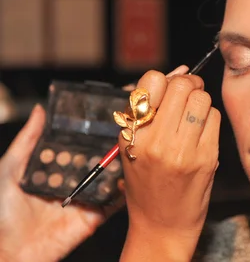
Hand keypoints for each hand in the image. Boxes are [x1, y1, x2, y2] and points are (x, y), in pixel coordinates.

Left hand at [0, 105, 124, 261]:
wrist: (10, 250)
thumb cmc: (3, 213)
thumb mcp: (11, 169)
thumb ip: (27, 141)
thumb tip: (40, 110)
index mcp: (57, 170)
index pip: (78, 148)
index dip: (90, 135)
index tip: (105, 118)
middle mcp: (74, 182)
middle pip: (97, 161)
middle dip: (109, 147)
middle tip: (123, 132)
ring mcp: (86, 199)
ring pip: (109, 179)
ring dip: (120, 166)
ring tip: (128, 151)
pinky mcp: (95, 216)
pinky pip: (114, 203)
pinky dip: (124, 192)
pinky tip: (128, 179)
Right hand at [119, 70, 220, 260]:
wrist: (163, 223)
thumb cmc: (146, 181)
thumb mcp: (133, 146)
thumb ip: (149, 108)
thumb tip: (181, 71)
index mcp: (133, 135)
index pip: (152, 81)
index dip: (163, 80)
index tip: (166, 90)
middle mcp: (157, 141)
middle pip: (183, 86)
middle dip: (187, 85)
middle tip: (186, 96)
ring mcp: (184, 150)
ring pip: (202, 98)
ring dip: (200, 101)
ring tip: (193, 116)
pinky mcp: (207, 157)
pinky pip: (215, 117)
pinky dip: (210, 118)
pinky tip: (201, 132)